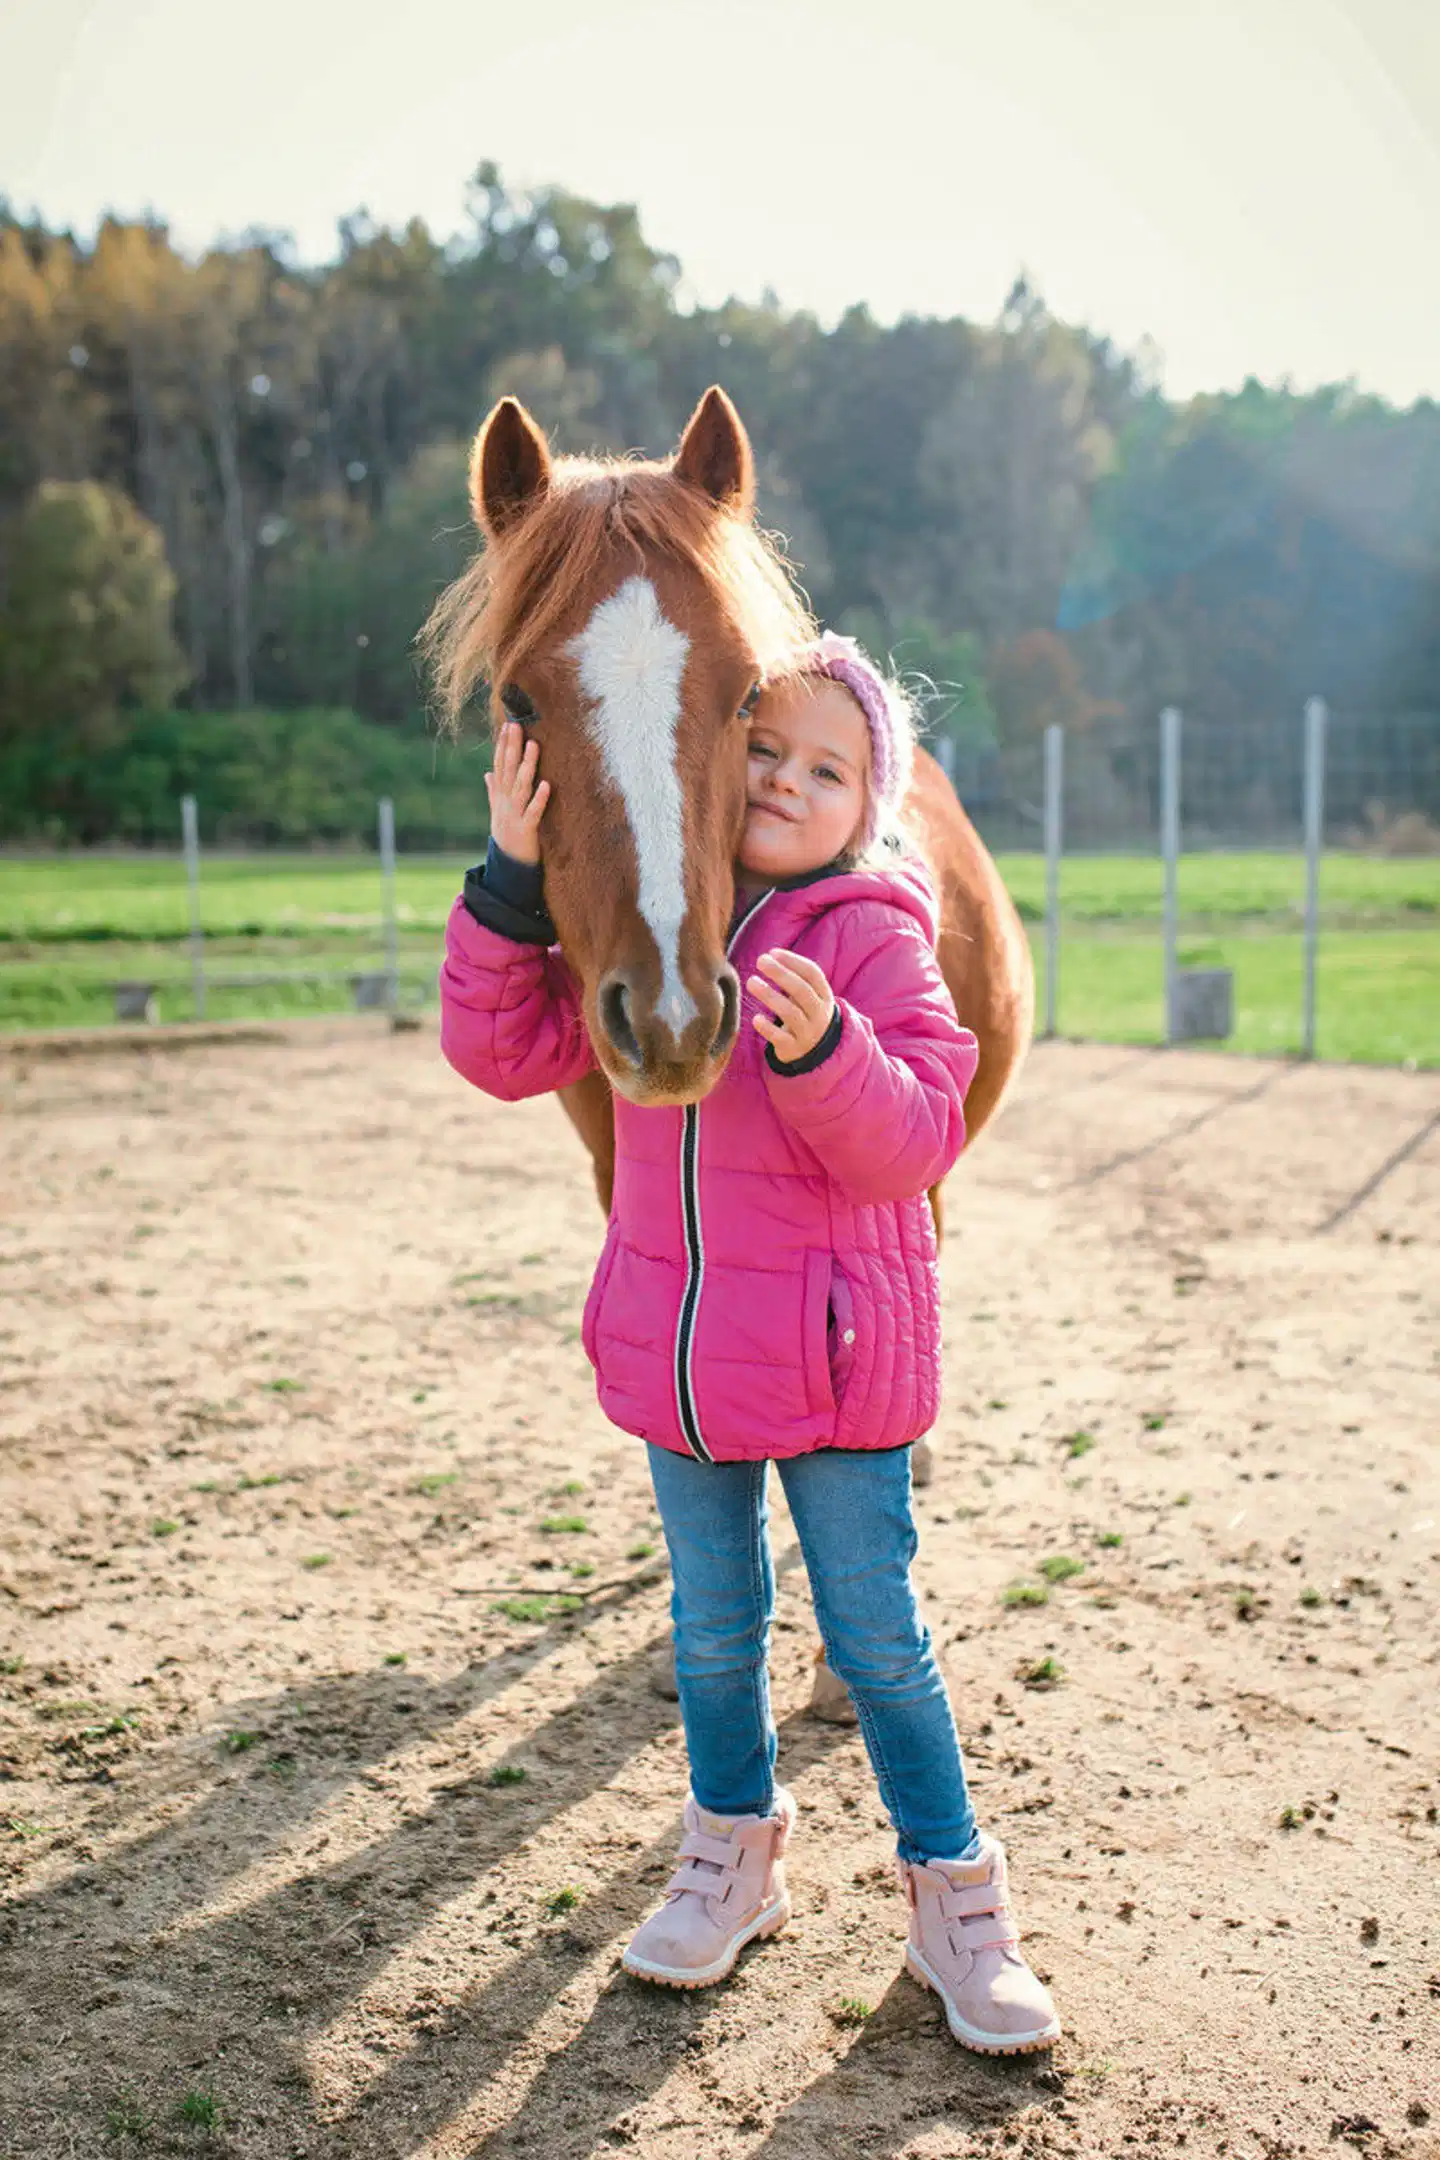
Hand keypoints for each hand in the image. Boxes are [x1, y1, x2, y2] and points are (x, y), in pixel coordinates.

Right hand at [485, 720, 549, 864]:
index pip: (500, 765)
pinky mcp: (527, 830)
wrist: (507, 866)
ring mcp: (514, 815)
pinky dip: (540, 799)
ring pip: (521, 787)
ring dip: (527, 766)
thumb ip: (493, 790)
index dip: (502, 746)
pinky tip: (547, 785)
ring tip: (533, 745)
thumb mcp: (498, 810)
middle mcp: (505, 803)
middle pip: (508, 771)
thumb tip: (488, 773)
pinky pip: (534, 812)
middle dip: (512, 748)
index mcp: (500, 796)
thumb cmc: (507, 835)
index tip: (507, 725)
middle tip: (516, 726)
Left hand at [749, 949, 835, 1062]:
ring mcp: (807, 1032)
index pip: (813, 974)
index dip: (793, 961)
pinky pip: (780, 1037)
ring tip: (751, 982)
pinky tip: (756, 1018)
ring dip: (769, 995)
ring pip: (790, 1012)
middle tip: (761, 961)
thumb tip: (769, 957)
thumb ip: (795, 979)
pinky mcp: (793, 1048)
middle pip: (801, 990)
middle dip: (781, 973)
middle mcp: (818, 1014)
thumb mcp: (810, 996)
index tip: (773, 952)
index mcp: (824, 996)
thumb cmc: (805, 1014)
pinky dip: (767, 1028)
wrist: (815, 1051)